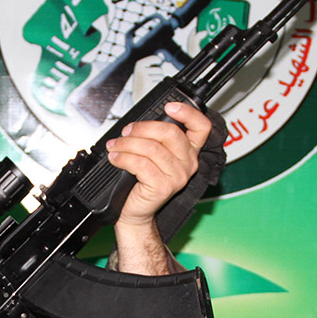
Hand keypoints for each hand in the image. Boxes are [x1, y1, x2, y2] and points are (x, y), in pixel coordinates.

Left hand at [105, 101, 212, 274]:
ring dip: (127, 144)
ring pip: (151, 148)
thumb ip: (155, 137)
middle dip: (143, 128)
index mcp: (189, 151)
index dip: (187, 113)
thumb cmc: (141, 182)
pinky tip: (116, 158)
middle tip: (126, 132)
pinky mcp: (163, 187)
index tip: (170, 106)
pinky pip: (141, 164)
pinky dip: (123, 158)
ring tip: (115, 146)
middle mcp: (188, 163)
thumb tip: (140, 122)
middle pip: (170, 133)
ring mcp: (178, 176)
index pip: (201, 127)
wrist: (135, 211)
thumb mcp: (152, 155)